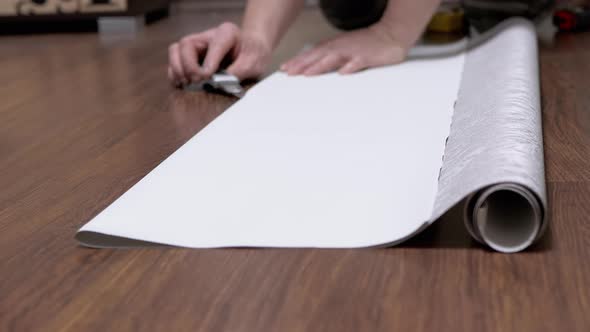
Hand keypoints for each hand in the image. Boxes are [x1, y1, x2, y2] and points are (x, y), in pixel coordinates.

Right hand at [167, 22, 271, 86]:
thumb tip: (218, 83)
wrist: (252, 52)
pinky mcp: (191, 56)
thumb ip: (238, 72)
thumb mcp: (253, 64)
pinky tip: (183, 84)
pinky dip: (175, 73)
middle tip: (197, 81)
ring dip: (178, 69)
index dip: (209, 61)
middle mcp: (208, 36)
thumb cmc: (254, 55)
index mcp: (227, 33)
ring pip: (176, 51)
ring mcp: (197, 46)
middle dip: (189, 66)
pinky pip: (175, 62)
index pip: (214, 44)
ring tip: (187, 83)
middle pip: (186, 45)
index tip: (206, 76)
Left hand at [281, 24, 407, 75]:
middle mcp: (340, 48)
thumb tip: (309, 67)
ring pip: (333, 58)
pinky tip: (342, 73)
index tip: (284, 70)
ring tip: (307, 74)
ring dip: (320, 66)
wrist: (389, 34)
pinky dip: (349, 67)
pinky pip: (357, 63)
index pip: (311, 54)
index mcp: (334, 47)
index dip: (297, 62)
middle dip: (302, 64)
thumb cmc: (364, 45)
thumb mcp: (342, 49)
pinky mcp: (367, 57)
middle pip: (318, 56)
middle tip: (289, 73)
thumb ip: (327, 58)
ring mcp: (353, 52)